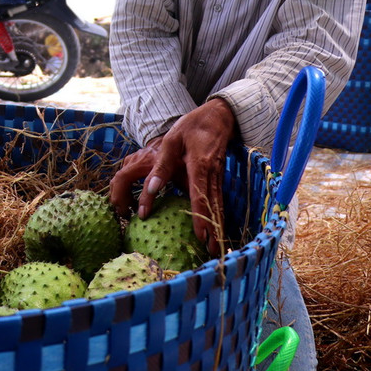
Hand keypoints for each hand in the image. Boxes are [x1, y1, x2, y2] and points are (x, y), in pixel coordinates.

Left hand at [109, 98, 236, 255]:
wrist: (218, 117)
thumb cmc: (191, 127)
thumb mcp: (171, 140)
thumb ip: (161, 165)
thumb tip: (151, 188)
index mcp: (199, 165)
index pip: (199, 194)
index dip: (200, 216)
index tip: (200, 235)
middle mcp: (212, 174)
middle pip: (214, 207)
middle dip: (214, 230)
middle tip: (213, 253)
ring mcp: (218, 177)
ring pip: (219, 206)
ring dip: (218, 228)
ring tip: (217, 249)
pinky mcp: (219, 179)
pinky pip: (220, 201)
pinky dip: (219, 218)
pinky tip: (217, 231)